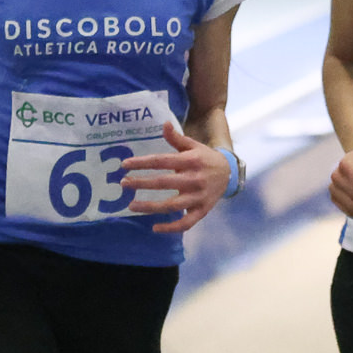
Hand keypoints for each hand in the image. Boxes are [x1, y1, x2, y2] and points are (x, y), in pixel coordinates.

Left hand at [118, 120, 227, 234]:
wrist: (229, 174)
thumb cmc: (205, 158)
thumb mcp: (193, 146)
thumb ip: (176, 138)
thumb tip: (164, 124)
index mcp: (191, 161)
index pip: (162, 161)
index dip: (142, 163)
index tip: (125, 165)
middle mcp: (194, 179)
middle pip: (164, 183)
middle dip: (141, 183)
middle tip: (123, 184)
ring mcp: (198, 197)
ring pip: (172, 205)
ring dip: (150, 207)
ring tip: (132, 205)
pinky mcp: (202, 211)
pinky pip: (186, 223)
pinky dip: (171, 228)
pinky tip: (155, 228)